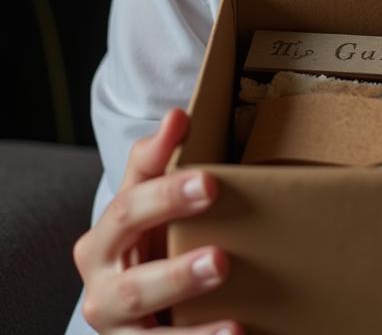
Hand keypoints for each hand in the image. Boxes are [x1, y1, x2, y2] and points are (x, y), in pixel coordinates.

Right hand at [72, 107, 241, 333]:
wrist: (139, 289)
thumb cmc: (151, 228)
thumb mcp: (150, 194)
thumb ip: (158, 157)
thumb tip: (177, 115)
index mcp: (104, 236)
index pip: (130, 209)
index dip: (167, 195)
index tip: (211, 181)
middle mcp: (101, 288)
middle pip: (136, 284)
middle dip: (178, 273)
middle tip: (222, 260)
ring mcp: (118, 328)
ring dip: (190, 333)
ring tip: (233, 326)